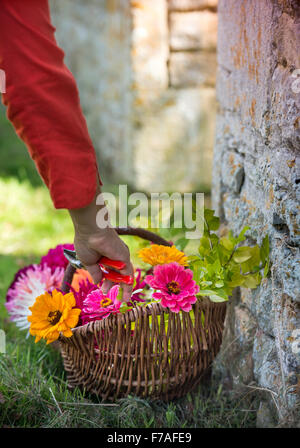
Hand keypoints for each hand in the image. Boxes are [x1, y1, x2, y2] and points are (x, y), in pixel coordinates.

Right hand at [68, 183, 133, 301]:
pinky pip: (128, 274)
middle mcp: (113, 255)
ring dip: (124, 287)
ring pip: (124, 275)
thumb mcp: (88, 262)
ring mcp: (120, 257)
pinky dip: (128, 284)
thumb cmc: (86, 243)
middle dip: (114, 285)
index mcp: (103, 255)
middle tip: (114, 297)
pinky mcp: (125, 258)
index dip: (106, 281)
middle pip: (117, 273)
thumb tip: (98, 282)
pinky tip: (127, 294)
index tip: (103, 290)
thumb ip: (95, 273)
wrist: (92, 231)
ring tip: (124, 300)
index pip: (108, 270)